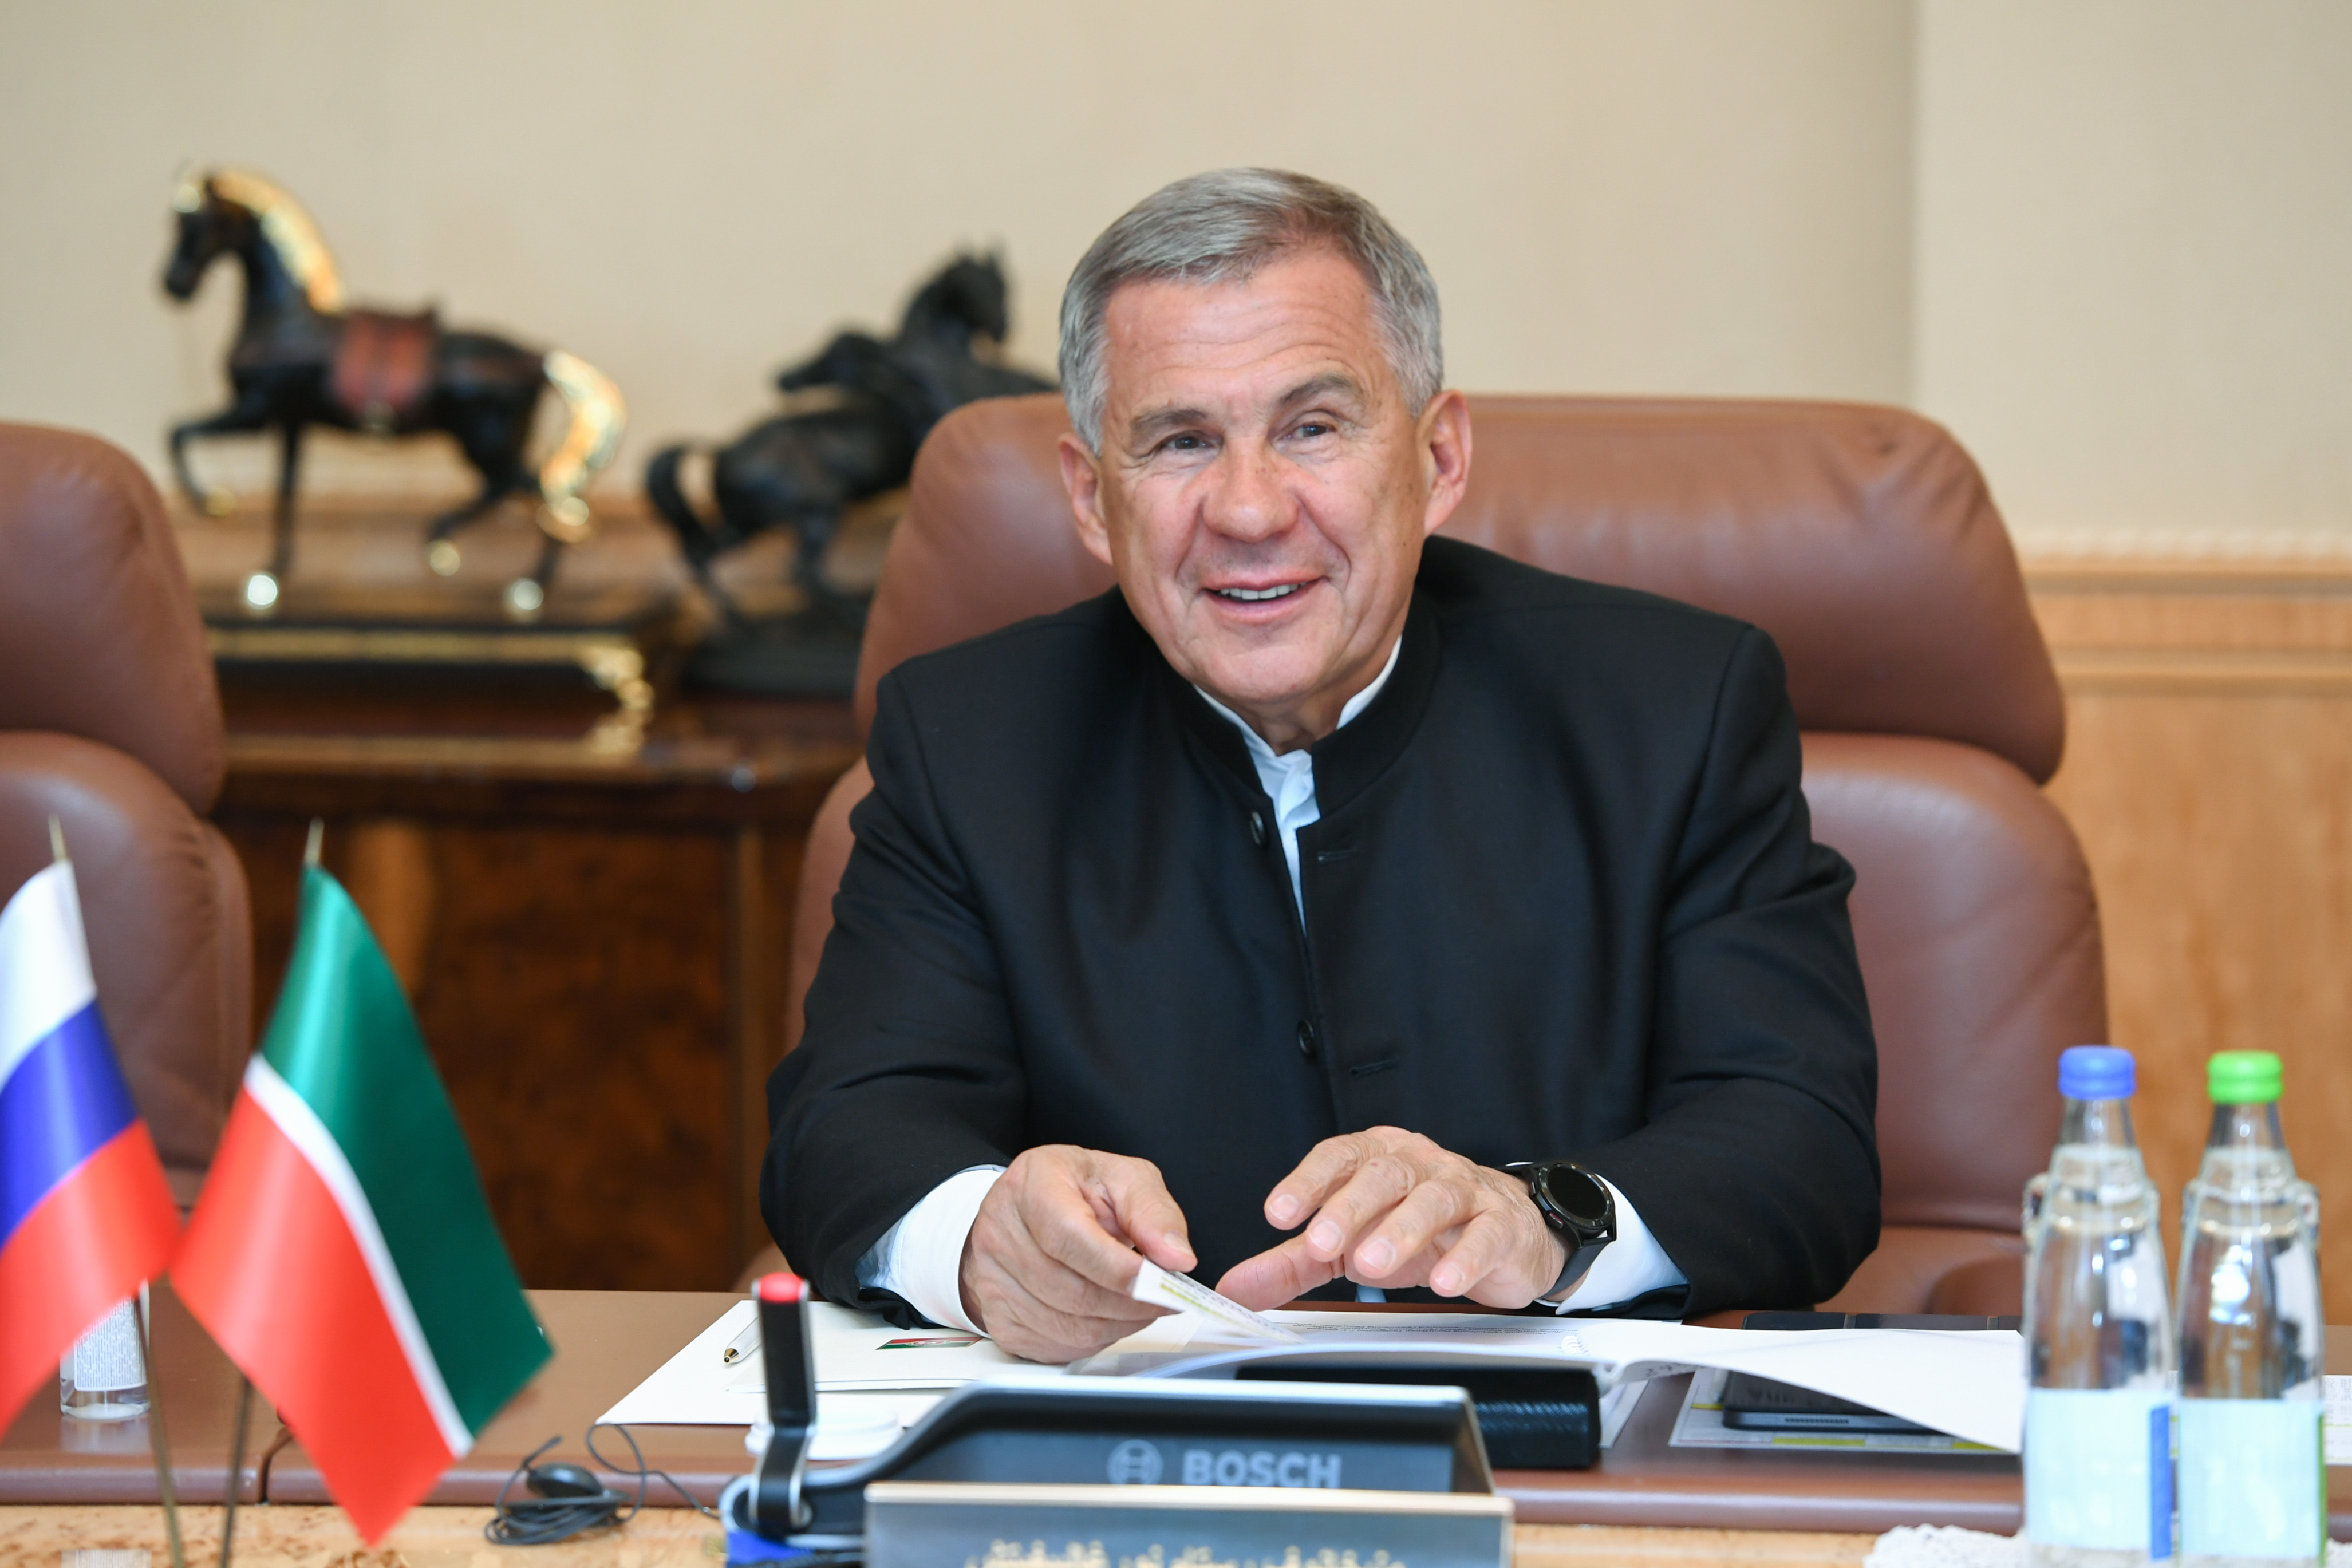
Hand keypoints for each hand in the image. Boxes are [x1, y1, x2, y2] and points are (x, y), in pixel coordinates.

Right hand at [959, 1145, 1195, 1363]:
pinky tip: (1105, 1316)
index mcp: (1033, 1185)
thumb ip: (1154, 1214)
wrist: (1029, 1207)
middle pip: (1069, 1290)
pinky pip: (1053, 1345)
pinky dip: (1091, 1340)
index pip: (1068, 1237)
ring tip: (1137, 1305)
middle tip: (1164, 1300)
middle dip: (1129, 1305)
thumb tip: (1177, 1258)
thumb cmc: (1078, 1190)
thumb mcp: (1124, 1179)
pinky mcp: (997, 1317)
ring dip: (1115, 1326)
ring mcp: (991, 1279)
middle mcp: (1000, 1232)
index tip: (1159, 1282)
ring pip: (1064, 1326)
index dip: (1118, 1269)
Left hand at [1213, 1127, 1567, 1310]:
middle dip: (1348, 1207)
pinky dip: (1464, 1257)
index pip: (1338, 1157)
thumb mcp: (1349, 1244)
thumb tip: (1233, 1288)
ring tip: (1371, 1266)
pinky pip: (1484, 1233)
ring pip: (1433, 1199)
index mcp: (1377, 1157)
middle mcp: (1419, 1164)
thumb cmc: (1419, 1230)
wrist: (1504, 1231)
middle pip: (1382, 1174)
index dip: (1307, 1181)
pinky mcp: (1500, 1224)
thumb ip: (1292, 1263)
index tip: (1278, 1213)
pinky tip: (1444, 1282)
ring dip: (1400, 1231)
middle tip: (1320, 1243)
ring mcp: (1463, 1190)